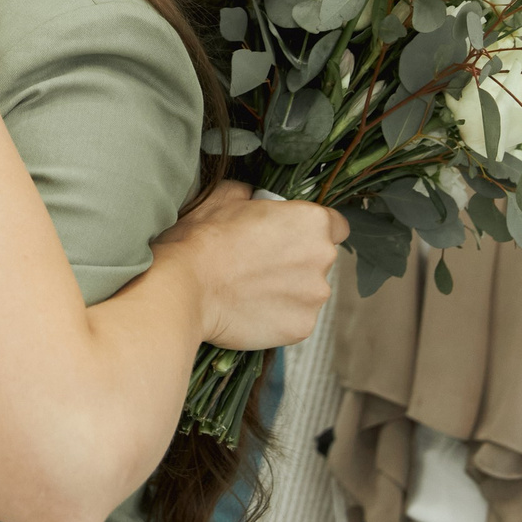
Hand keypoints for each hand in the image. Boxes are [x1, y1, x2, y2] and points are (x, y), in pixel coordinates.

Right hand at [154, 181, 344, 350]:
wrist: (185, 287)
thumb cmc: (203, 238)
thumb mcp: (225, 197)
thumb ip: (253, 194)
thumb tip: (253, 197)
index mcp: (312, 221)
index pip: (336, 225)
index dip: (312, 230)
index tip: (291, 236)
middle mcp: (323, 258)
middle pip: (320, 259)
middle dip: (297, 260)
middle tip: (259, 262)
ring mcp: (314, 297)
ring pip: (308, 291)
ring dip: (288, 289)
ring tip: (250, 288)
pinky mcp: (302, 328)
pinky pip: (296, 318)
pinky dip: (278, 315)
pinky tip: (249, 308)